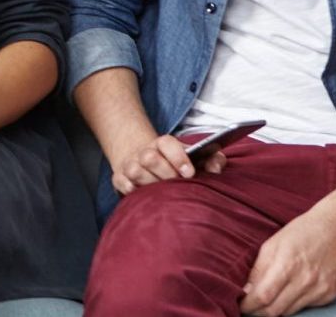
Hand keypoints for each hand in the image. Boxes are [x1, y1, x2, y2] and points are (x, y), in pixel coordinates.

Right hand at [109, 133, 226, 194]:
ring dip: (149, 182)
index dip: (178, 157)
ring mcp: (130, 164)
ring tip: (161, 191)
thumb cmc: (177, 163)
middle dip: (165, 173)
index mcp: (163, 144)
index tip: (189, 173)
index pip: (167, 143)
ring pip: (134, 170)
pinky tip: (141, 193)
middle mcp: (145, 152)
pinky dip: (130, 188)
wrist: (145, 161)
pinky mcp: (119, 178)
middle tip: (177, 184)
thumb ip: (212, 158)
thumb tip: (216, 169)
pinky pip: (121, 182)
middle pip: (149, 157)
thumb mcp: (196, 157)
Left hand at [240, 211, 335, 315]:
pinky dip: (293, 304)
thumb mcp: (271, 245)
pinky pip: (305, 308)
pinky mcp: (329, 295)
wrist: (333, 230)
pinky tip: (289, 293)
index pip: (263, 296)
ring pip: (289, 312)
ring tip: (267, 301)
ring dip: (275, 310)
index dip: (249, 306)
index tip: (241, 306)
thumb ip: (258, 270)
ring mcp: (319, 289)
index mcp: (287, 265)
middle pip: (275, 310)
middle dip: (258, 312)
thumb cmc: (299, 234)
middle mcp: (305, 280)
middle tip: (250, 308)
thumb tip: (246, 292)